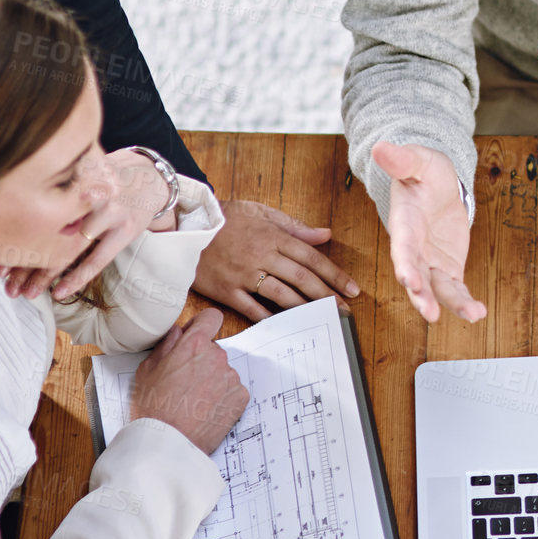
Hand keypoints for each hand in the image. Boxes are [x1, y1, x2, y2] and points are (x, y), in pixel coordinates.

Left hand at [0, 148, 167, 300]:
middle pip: (49, 233)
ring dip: (44, 274)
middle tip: (6, 285)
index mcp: (73, 179)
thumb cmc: (103, 179)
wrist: (150, 176)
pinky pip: (97, 260)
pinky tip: (58, 292)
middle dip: (25, 262)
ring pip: (69, 250)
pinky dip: (76, 277)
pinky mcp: (126, 229)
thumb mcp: (76, 174)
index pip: (37, 214)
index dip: (15, 238)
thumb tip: (8, 218)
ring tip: (26, 293)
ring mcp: (110, 212)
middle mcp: (90, 194)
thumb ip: (52, 191)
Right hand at [130, 307, 248, 452]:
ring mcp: (231, 377)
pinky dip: (222, 398)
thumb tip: (178, 331)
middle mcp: (217, 356)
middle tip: (185, 383)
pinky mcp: (240, 397)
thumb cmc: (153, 409)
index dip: (202, 325)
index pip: (211, 317)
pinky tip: (205, 410)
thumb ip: (166, 345)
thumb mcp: (147, 371)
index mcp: (193, 345)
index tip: (196, 336)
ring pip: (222, 371)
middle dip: (202, 361)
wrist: (168, 444)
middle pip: (213, 349)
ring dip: (212, 380)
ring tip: (193, 402)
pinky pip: (232, 390)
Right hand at [192, 200, 362, 322]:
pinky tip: (286, 326)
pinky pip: (252, 308)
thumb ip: (294, 226)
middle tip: (344, 310)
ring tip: (322, 317)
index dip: (334, 275)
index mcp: (273, 236)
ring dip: (305, 308)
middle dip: (327, 295)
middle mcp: (262, 256)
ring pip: (282, 295)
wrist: (185, 227)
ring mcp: (244, 275)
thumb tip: (325, 234)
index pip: (312, 258)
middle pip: (302, 279)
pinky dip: (270, 318)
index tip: (352, 288)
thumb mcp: (260, 213)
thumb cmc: (225, 219)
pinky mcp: (226, 290)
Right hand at [375, 141, 484, 324]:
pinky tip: (478, 313)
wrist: (438, 187)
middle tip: (429, 312)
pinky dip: (465, 302)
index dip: (405, 264)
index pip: (402, 247)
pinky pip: (455, 289)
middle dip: (421, 295)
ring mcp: (430, 262)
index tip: (409, 280)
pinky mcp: (447, 269)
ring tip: (471, 314)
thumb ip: (402, 159)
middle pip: (415, 276)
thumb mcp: (419, 161)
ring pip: (437, 289)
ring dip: (450, 304)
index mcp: (404, 224)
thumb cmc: (425, 174)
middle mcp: (414, 249)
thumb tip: (381, 147)